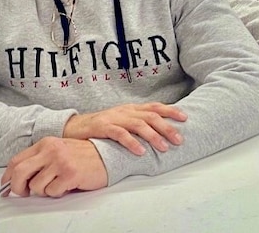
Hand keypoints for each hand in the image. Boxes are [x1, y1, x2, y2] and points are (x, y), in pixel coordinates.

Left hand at [1, 137, 106, 198]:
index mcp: (45, 143)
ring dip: (44, 191)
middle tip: (24, 193)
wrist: (107, 155)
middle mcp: (51, 150)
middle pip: (20, 173)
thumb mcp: (58, 151)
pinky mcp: (70, 173)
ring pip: (36, 186)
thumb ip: (39, 160)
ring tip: (57, 184)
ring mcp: (60, 161)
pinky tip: (67, 185)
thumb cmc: (82, 156)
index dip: (7, 178)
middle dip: (18, 188)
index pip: (16, 161)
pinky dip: (57, 193)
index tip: (6, 188)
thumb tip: (18, 179)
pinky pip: (52, 192)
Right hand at [63, 102, 186, 154]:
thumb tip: (160, 132)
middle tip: (179, 139)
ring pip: (138, 124)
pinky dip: (131, 142)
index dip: (171, 110)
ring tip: (164, 147)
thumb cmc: (101, 127)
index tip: (185, 117)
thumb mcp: (121, 121)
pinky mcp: (102, 127)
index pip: (155, 107)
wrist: (74, 127)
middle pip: (150, 116)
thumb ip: (137, 124)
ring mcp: (114, 118)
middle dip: (167, 127)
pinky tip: (140, 151)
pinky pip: (120, 134)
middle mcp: (125, 111)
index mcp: (131, 108)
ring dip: (153, 136)